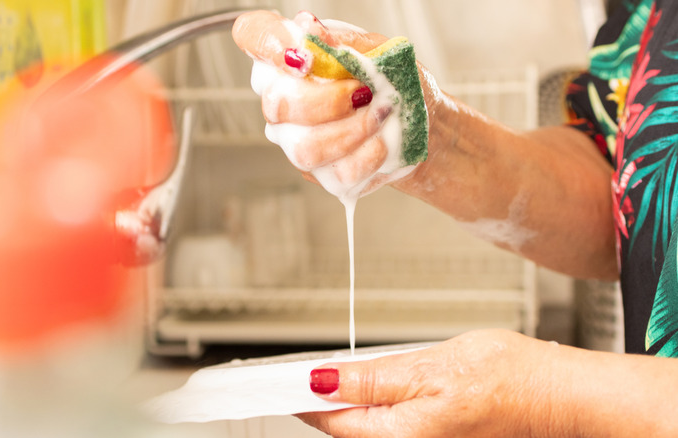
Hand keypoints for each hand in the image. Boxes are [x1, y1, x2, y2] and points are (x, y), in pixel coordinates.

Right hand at [232, 11, 424, 197]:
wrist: (424, 127)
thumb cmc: (396, 84)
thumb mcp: (381, 52)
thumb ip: (346, 45)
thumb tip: (314, 35)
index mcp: (292, 56)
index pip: (254, 34)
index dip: (267, 42)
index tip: (304, 58)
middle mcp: (283, 99)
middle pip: (277, 105)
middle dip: (328, 102)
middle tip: (364, 93)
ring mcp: (295, 139)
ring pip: (304, 148)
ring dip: (352, 132)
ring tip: (380, 117)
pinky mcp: (319, 172)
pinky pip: (334, 173)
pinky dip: (367, 156)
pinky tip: (381, 143)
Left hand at [298, 330, 557, 436]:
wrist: (557, 397)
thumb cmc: (507, 382)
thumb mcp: (429, 367)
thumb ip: (372, 379)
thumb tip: (323, 381)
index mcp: (400, 437)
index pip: (331, 421)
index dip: (301, 398)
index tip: (277, 382)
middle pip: (346, 430)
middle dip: (323, 402)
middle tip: (302, 374)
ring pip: (367, 429)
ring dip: (347, 404)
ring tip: (335, 377)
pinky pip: (390, 428)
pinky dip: (374, 408)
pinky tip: (376, 389)